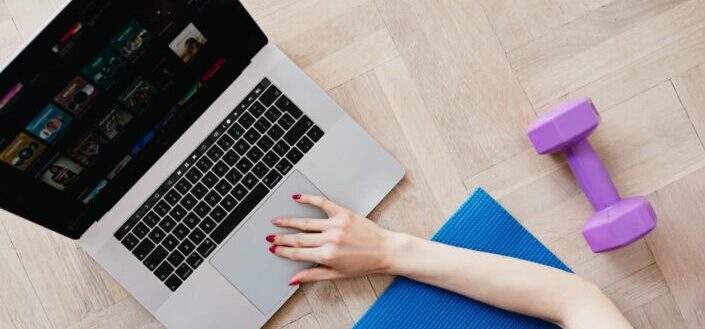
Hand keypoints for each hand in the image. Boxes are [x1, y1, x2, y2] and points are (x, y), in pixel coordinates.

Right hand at [267, 194, 397, 284]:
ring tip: (277, 221)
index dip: (283, 251)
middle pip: (299, 238)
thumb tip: (293, 280)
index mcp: (327, 256)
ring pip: (306, 222)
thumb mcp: (337, 275)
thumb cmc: (364, 264)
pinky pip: (323, 204)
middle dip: (282, 238)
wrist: (385, 251)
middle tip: (270, 236)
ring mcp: (336, 225)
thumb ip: (313, 275)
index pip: (298, 253)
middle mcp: (330, 239)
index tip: (273, 249)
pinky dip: (309, 199)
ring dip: (289, 221)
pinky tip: (298, 198)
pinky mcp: (344, 214)